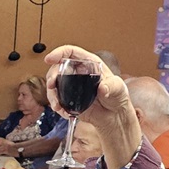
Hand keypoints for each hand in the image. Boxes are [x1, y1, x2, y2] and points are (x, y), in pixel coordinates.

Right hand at [41, 44, 145, 168]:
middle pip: (58, 68)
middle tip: (52, 85)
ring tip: (57, 105)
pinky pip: (57, 99)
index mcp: (89, 63)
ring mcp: (71, 86)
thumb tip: (103, 88)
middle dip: (51, 76)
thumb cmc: (117, 97)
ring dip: (52, 94)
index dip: (59, 53)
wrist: (114, 116)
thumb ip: (111, 86)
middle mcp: (78, 72)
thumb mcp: (118, 88)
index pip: (71, 52)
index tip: (50, 59)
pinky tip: (63, 112)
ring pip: (54, 84)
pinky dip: (57, 105)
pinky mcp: (68, 99)